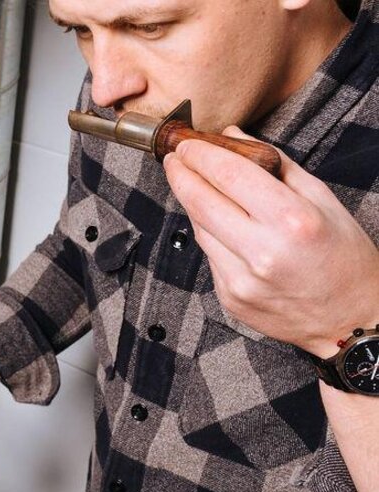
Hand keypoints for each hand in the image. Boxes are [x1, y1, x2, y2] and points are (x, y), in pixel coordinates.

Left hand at [163, 128, 378, 358]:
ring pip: (200, 229)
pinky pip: (209, 256)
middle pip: (201, 202)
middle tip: (174, 158)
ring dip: (192, 203)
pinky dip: (210, 234)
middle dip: (182, 175)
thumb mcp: (323, 201)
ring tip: (193, 184)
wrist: (351, 320)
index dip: (201, 155)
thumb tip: (234, 137)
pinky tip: (217, 223)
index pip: (229, 175)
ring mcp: (242, 280)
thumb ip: (276, 165)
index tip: (188, 144)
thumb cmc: (344, 258)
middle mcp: (263, 252)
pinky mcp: (230, 299)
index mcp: (292, 221)